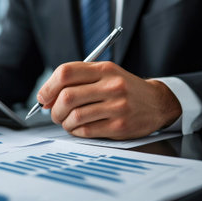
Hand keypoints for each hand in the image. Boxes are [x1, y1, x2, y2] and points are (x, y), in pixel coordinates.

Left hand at [37, 62, 181, 139]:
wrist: (157, 103)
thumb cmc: (125, 89)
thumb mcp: (105, 74)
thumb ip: (78, 81)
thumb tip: (47, 98)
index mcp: (104, 69)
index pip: (66, 72)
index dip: (48, 86)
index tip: (43, 98)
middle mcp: (111, 85)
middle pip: (67, 96)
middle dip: (54, 109)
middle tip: (55, 114)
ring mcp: (117, 106)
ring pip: (75, 116)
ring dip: (64, 122)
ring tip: (67, 122)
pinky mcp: (119, 126)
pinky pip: (86, 130)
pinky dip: (76, 131)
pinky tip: (79, 128)